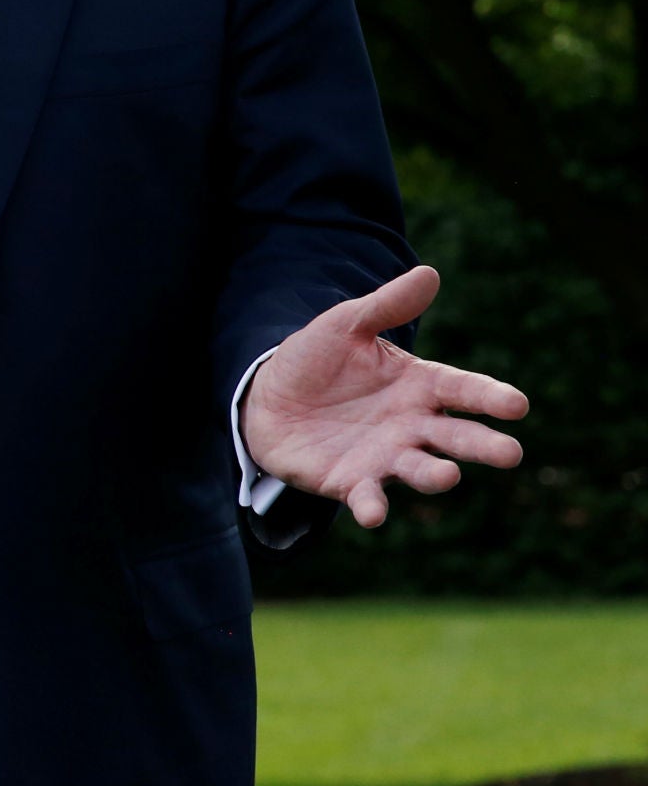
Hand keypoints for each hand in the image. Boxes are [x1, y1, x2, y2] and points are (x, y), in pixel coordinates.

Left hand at [243, 264, 529, 527]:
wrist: (267, 397)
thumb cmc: (317, 359)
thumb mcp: (346, 324)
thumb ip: (386, 305)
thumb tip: (429, 272)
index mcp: (418, 386)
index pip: (462, 389)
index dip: (489, 396)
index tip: (517, 404)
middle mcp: (411, 426)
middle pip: (455, 437)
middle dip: (482, 445)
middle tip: (510, 453)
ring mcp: (384, 457)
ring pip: (419, 470)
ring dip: (434, 475)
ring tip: (448, 475)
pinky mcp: (350, 482)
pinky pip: (367, 497)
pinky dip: (372, 507)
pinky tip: (373, 513)